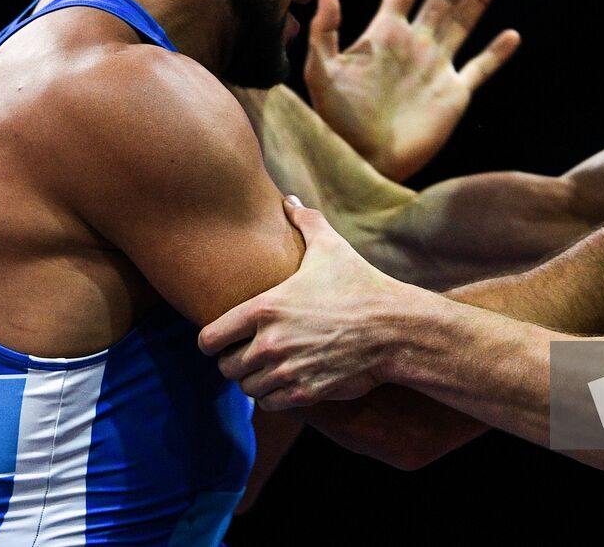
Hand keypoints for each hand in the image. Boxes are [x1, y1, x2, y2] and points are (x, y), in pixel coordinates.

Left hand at [199, 196, 412, 409]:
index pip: (209, 339)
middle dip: (235, 361)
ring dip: (255, 380)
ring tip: (268, 367)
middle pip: (226, 368)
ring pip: (247, 388)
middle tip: (248, 353)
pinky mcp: (305, 392)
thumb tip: (288, 199)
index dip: (212, 340)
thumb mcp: (331, 247)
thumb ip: (304, 221)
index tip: (222, 338)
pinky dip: (274, 396)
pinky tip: (286, 380)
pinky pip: (270, 403)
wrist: (395, 327)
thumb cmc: (360, 284)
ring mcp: (286, 371)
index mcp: (264, 308)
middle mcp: (269, 343)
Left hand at [305, 0, 520, 180]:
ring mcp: (436, 68)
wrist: (363, 160)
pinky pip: (480, 68)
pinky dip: (497, 53)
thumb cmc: (338, 120)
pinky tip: (512, 35)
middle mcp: (415, 45)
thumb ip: (325, 33)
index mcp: (385, 35)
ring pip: (462, 24)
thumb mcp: (321, 73)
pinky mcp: (454, 94)